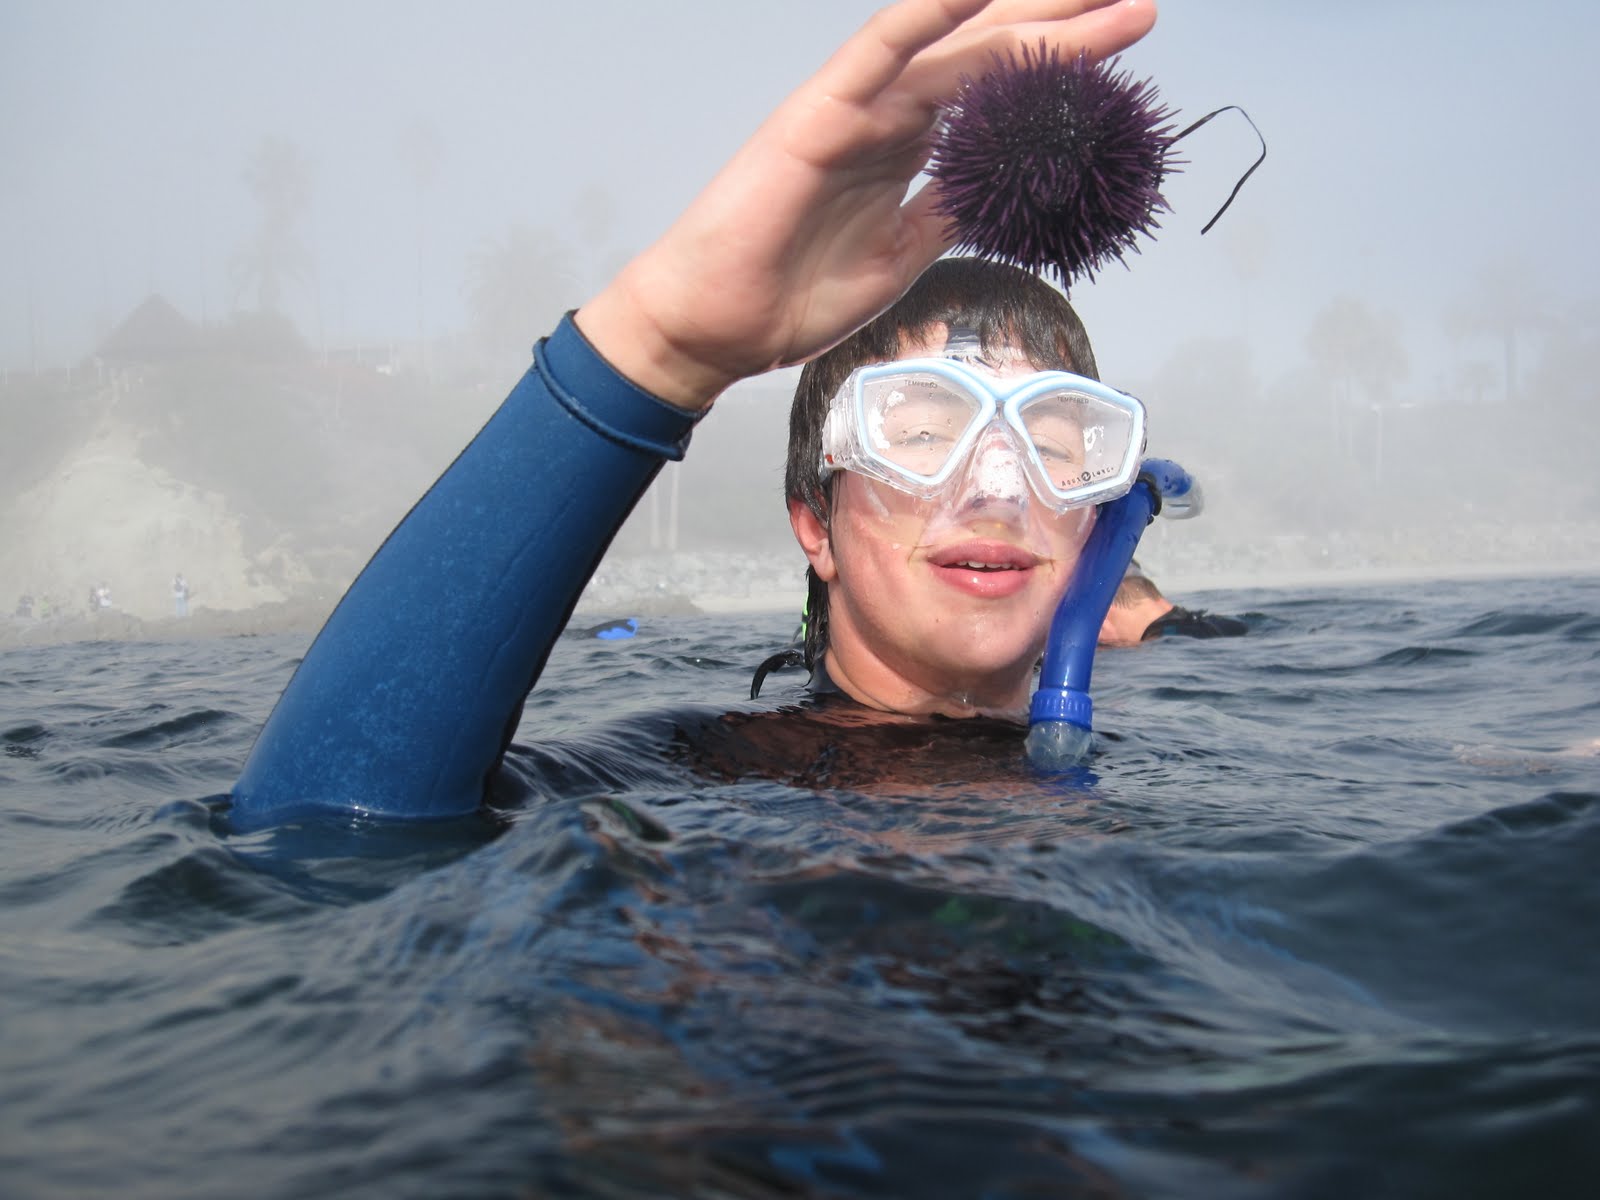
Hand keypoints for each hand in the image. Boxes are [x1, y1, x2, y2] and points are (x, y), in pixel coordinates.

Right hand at [576, 0, 1157, 411]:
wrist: (719, 327)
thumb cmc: (791, 296)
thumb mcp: (899, 259)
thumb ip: (945, 215)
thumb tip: (998, 195)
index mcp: (904, 150)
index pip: (996, 94)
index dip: (1059, 69)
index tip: (1126, 55)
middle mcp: (886, 116)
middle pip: (988, 55)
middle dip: (1064, 28)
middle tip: (1140, 7)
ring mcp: (855, 109)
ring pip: (953, 46)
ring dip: (1025, 17)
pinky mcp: (819, 115)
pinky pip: (878, 50)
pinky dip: (930, 13)